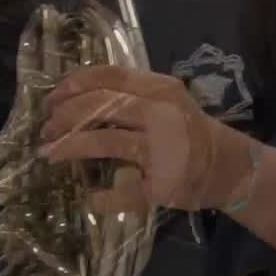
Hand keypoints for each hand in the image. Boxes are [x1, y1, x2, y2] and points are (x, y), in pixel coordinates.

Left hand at [37, 64, 225, 210]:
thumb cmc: (188, 129)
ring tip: (50, 154)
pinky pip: (123, 192)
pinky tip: (91, 199)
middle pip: (101, 106)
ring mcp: (162, 149)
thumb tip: (74, 97)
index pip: (109, 76)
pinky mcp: (162, 184)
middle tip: (46, 129)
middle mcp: (161, 114)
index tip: (51, 98)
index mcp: (160, 89)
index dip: (73, 85)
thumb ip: (130, 95)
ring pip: (106, 143)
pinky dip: (102, 198)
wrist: (229, 166)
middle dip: (65, 117)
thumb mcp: (165, 100)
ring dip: (69, 148)